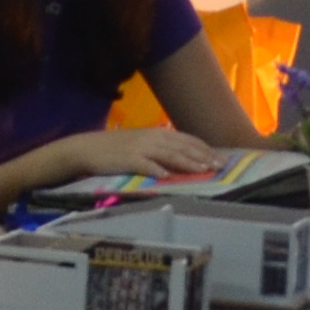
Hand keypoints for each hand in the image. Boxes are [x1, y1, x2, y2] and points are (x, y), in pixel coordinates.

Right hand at [71, 125, 216, 178]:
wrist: (88, 148)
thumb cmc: (117, 148)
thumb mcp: (142, 144)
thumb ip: (161, 150)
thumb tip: (182, 158)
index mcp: (157, 134)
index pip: (187, 140)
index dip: (205, 148)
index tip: (220, 157)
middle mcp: (152, 138)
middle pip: (182, 147)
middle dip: (203, 156)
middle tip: (220, 165)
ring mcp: (140, 148)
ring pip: (169, 154)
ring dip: (187, 162)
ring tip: (202, 169)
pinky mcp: (128, 159)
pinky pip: (145, 165)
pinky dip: (157, 170)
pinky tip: (167, 176)